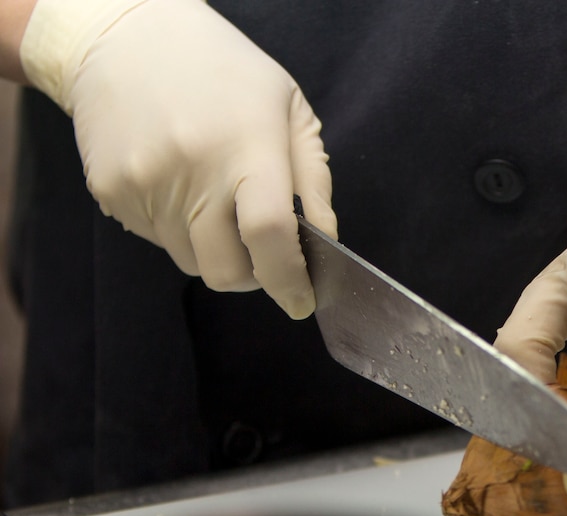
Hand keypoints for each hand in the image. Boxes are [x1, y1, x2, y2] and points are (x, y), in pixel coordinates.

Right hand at [19, 0, 333, 318]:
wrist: (123, 35)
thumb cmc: (222, 69)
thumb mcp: (288, 106)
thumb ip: (313, 178)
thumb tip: (324, 240)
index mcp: (246, 147)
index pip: (269, 235)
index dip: (288, 279)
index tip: (300, 299)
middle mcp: (193, 171)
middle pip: (226, 270)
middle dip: (253, 276)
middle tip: (262, 252)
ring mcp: (146, 185)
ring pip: (190, 261)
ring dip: (213, 249)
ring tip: (215, 198)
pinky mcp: (112, 193)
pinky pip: (156, 240)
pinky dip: (177, 228)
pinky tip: (179, 183)